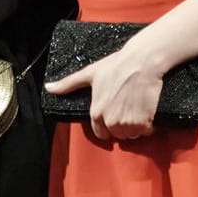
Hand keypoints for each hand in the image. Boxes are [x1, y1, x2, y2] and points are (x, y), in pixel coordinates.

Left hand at [44, 45, 163, 141]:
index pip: (100, 133)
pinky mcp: (143, 121)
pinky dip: (148, 126)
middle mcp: (110, 120)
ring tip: (137, 110)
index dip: (108, 126)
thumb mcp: (89, 74)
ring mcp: (127, 122)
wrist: (141, 61)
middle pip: (117, 135)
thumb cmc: (116, 65)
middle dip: (123, 126)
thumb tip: (49, 88)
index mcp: (96, 111)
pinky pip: (146, 132)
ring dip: (136, 127)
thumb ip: (68, 84)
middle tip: (128, 110)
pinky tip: (147, 112)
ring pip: (131, 135)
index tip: (115, 115)